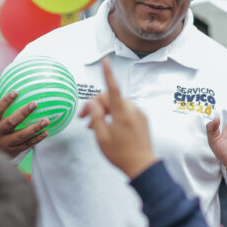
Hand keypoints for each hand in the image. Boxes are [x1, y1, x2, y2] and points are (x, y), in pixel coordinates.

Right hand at [0, 81, 49, 155]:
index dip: (6, 100)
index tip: (16, 91)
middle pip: (11, 122)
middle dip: (23, 113)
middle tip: (34, 103)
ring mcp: (6, 143)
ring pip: (21, 136)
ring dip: (34, 128)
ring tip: (46, 120)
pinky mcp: (14, 151)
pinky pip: (27, 144)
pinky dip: (37, 139)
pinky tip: (46, 132)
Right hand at [78, 58, 157, 178]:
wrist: (142, 166)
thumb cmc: (120, 154)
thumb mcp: (102, 137)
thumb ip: (96, 117)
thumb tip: (92, 104)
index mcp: (122, 112)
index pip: (112, 89)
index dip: (107, 74)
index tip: (106, 61)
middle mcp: (133, 110)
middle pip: (111, 98)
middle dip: (96, 106)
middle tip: (83, 120)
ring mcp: (139, 114)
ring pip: (117, 105)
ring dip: (104, 112)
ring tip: (94, 127)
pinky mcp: (142, 120)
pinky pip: (126, 111)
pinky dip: (115, 116)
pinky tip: (108, 128)